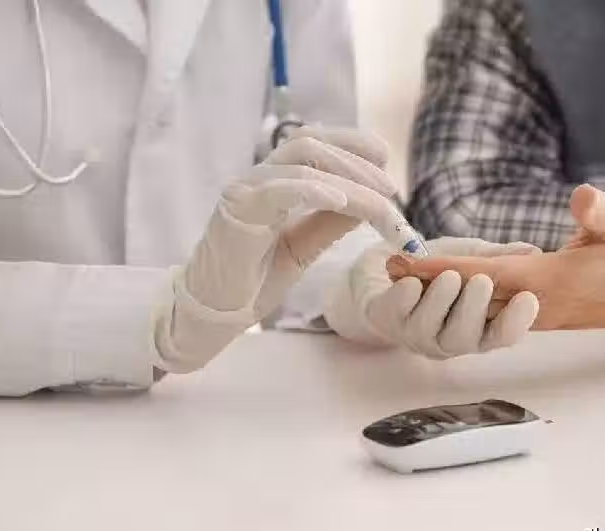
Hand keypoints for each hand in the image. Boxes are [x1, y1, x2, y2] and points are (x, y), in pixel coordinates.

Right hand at [153, 127, 399, 372]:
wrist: (213, 313)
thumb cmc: (253, 280)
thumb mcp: (303, 247)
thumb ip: (330, 222)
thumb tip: (369, 202)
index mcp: (273, 183)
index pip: (314, 144)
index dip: (352, 144)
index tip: (387, 161)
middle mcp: (258, 179)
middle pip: (310, 143)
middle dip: (357, 161)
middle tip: (391, 189)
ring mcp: (245, 190)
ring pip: (301, 161)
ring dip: (348, 177)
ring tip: (379, 201)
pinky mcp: (237, 210)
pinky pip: (279, 188)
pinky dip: (314, 189)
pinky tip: (342, 202)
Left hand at [324, 237, 540, 358]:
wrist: (386, 266)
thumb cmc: (434, 268)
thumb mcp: (469, 257)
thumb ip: (496, 258)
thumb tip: (533, 252)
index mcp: (475, 328)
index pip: (502, 336)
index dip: (516, 323)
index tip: (528, 298)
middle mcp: (447, 340)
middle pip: (468, 339)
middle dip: (475, 310)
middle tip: (482, 281)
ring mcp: (415, 335)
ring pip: (432, 330)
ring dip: (442, 302)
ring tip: (449, 276)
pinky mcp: (384, 320)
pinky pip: (397, 315)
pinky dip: (405, 297)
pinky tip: (411, 280)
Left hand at [387, 185, 604, 330]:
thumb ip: (601, 214)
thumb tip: (583, 198)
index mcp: (548, 281)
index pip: (482, 275)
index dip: (442, 270)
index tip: (404, 263)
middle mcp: (535, 303)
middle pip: (470, 296)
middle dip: (429, 284)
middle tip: (388, 269)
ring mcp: (538, 312)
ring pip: (479, 305)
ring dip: (445, 294)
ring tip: (408, 276)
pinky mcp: (543, 312)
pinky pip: (495, 308)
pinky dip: (468, 298)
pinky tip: (451, 290)